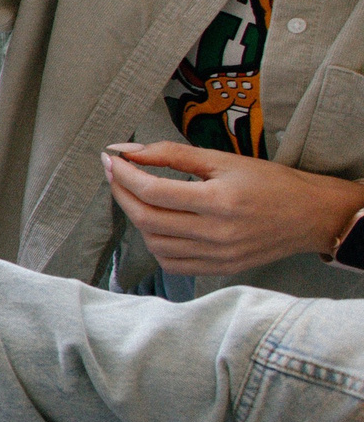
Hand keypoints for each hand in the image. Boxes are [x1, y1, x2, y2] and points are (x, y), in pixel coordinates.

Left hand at [101, 142, 363, 277]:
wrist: (310, 215)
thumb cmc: (270, 182)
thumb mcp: (223, 159)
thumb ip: (173, 155)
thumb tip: (130, 151)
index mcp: (220, 201)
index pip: (153, 191)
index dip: (124, 174)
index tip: (111, 158)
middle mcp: (217, 233)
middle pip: (147, 219)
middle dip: (122, 194)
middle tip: (115, 174)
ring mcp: (218, 256)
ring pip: (154, 243)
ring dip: (137, 218)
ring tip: (137, 196)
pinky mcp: (219, 269)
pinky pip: (171, 263)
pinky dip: (155, 243)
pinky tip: (157, 224)